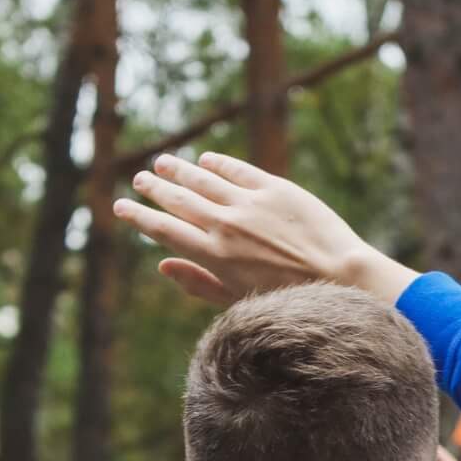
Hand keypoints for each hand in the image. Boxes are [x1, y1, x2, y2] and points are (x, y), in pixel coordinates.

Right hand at [114, 152, 415, 306]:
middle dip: (154, 188)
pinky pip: (238, 170)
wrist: (340, 277)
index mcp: (214, 256)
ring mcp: (250, 204)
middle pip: (179, 200)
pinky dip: (218, 163)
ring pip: (203, 179)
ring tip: (163, 163)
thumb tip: (162, 265)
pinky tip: (206, 159)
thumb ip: (198, 283)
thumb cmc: (289, 298)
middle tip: (140, 179)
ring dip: (179, 170)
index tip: (120, 206)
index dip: (139, 216)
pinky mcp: (276, 188)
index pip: (164, 230)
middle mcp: (226, 225)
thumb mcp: (238, 300)